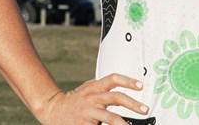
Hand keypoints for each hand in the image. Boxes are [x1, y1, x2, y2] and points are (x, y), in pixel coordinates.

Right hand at [32, 73, 148, 124]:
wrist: (53, 110)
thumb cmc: (75, 100)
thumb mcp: (87, 89)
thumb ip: (102, 87)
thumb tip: (123, 85)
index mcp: (94, 87)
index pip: (113, 79)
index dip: (128, 81)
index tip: (141, 85)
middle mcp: (92, 98)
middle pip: (115, 97)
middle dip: (133, 104)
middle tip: (145, 109)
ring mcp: (88, 112)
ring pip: (110, 117)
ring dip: (123, 123)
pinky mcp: (84, 124)